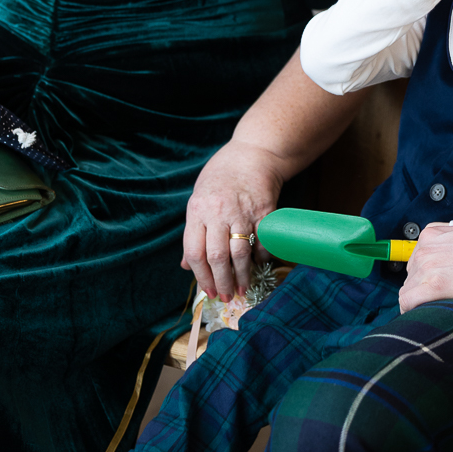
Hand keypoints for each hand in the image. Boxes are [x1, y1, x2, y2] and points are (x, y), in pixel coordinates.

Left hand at [182, 138, 287, 299]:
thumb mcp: (198, 199)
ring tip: (243, 289)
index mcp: (198, 210)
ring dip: (242, 276)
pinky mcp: (265, 211)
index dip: (201, 276)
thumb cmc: (221, 177)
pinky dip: (261, 257)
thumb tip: (187, 264)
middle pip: (218, 257)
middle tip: (227, 297)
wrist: (253, 154)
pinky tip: (259, 265)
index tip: (209, 291)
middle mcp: (219, 213)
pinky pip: (263, 241)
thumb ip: (193, 232)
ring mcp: (243, 212)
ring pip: (241, 253)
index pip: (195, 252)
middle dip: (222, 282)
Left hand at [398, 221, 452, 313]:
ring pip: (409, 290)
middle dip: (424, 288)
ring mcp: (427, 265)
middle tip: (443, 298)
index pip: (416, 261)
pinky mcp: (434, 285)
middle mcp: (424, 247)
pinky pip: (408, 302)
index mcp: (432, 234)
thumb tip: (451, 262)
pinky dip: (413, 310)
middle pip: (412, 276)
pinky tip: (427, 315)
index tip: (436, 286)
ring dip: (421, 300)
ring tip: (441, 307)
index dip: (425, 277)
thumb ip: (452, 246)